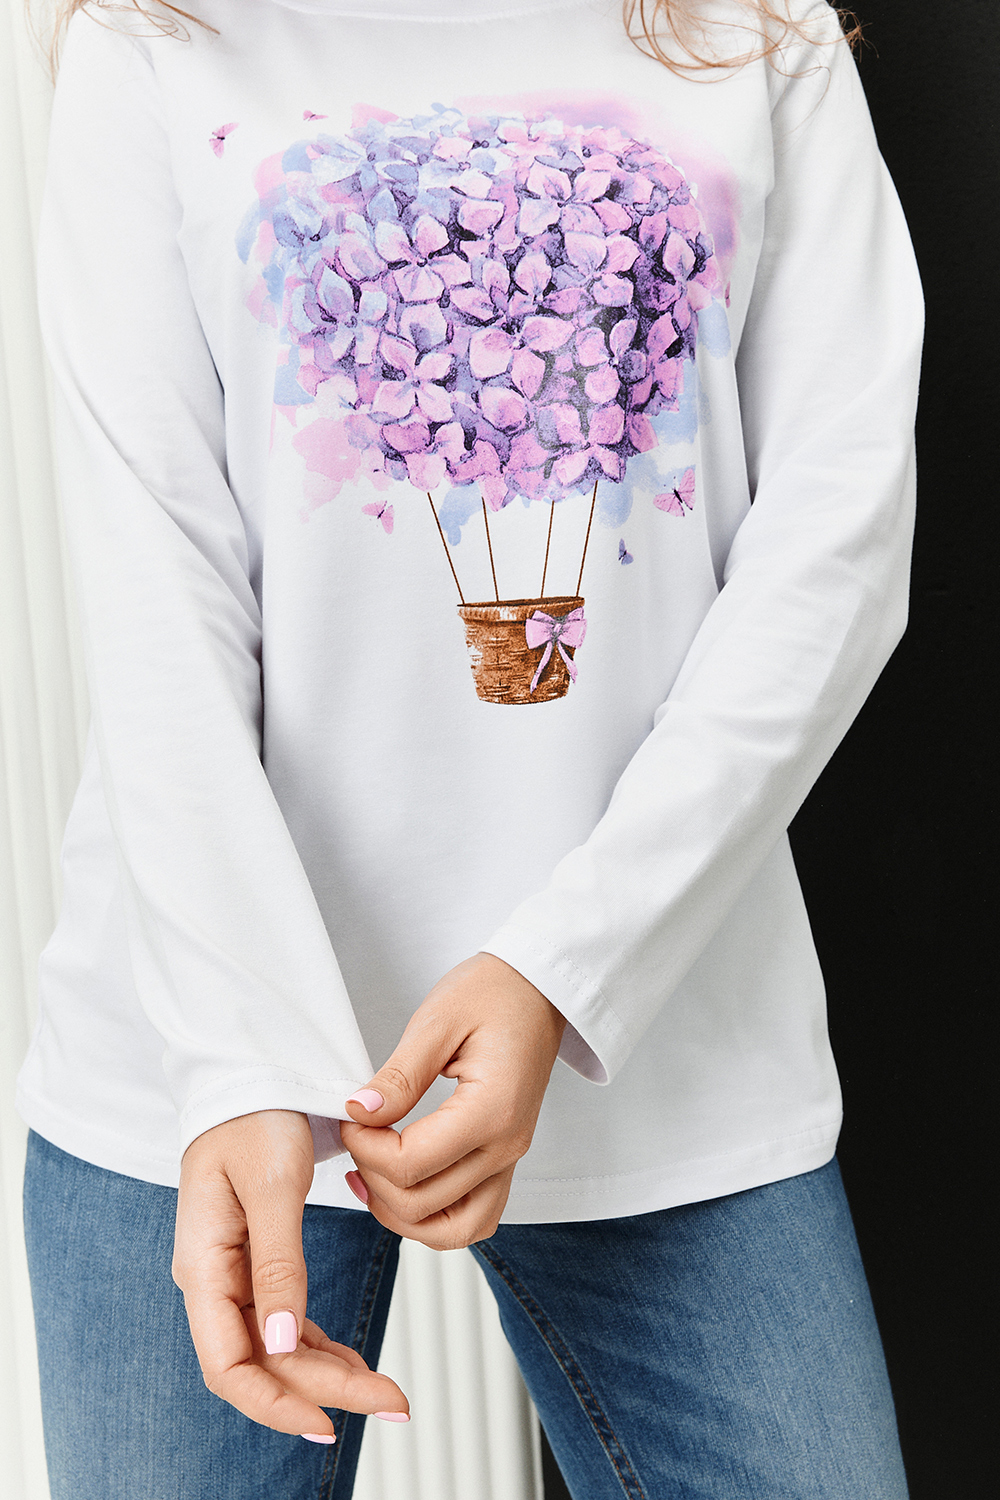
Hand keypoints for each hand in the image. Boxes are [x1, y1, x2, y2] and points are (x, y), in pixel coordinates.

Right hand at [172, 1109, 408, 1439]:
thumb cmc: (256, 1116)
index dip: (276, 1403)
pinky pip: (284, 1320)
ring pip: (277, 1348)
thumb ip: (277, 1263)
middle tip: (393, 1403)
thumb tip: (282, 1343)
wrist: (253, 1073)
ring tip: (386, 1391)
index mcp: (205, 1263)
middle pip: (261, 1363)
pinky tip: (355, 1362)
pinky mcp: (254, 1260)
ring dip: (328, 1374)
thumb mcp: (274, 1183)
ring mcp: (232, 1271)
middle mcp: (212, 1277)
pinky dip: (320, 1344)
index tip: (329, 1423)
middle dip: (323, 1392)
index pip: (229, 1364)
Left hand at [339, 953, 565, 1250]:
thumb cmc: (494, 993)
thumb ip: (399, 1075)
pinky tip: (402, 1185)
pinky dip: (432, 1216)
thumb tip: (359, 1113)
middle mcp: (507, 1146)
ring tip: (370, 1173)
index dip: (365, 1149)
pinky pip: (472, 1217)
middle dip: (373, 1176)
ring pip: (452, 1229)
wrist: (538, 989)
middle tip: (357, 1133)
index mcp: (492, 1110)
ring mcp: (510, 1158)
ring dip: (401, 1213)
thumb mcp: (437, 1021)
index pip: (412, 1164)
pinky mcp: (505, 1159)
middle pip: (424, 1203)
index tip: (349, 1117)